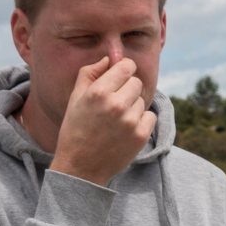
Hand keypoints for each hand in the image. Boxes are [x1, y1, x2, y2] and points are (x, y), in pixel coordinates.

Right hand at [50, 56, 156, 184]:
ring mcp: (130, 121)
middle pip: (136, 83)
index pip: (126, 66)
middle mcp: (116, 105)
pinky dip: (141, 121)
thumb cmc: (76, 129)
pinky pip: (150, 117)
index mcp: (98, 92)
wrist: (81, 167)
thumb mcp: (75, 98)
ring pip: (142, 101)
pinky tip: (126, 130)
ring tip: (116, 121)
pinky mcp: (141, 135)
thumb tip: (110, 59)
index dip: (124, 70)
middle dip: (127, 89)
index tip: (121, 76)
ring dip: (133, 107)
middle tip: (115, 103)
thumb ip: (90, 73)